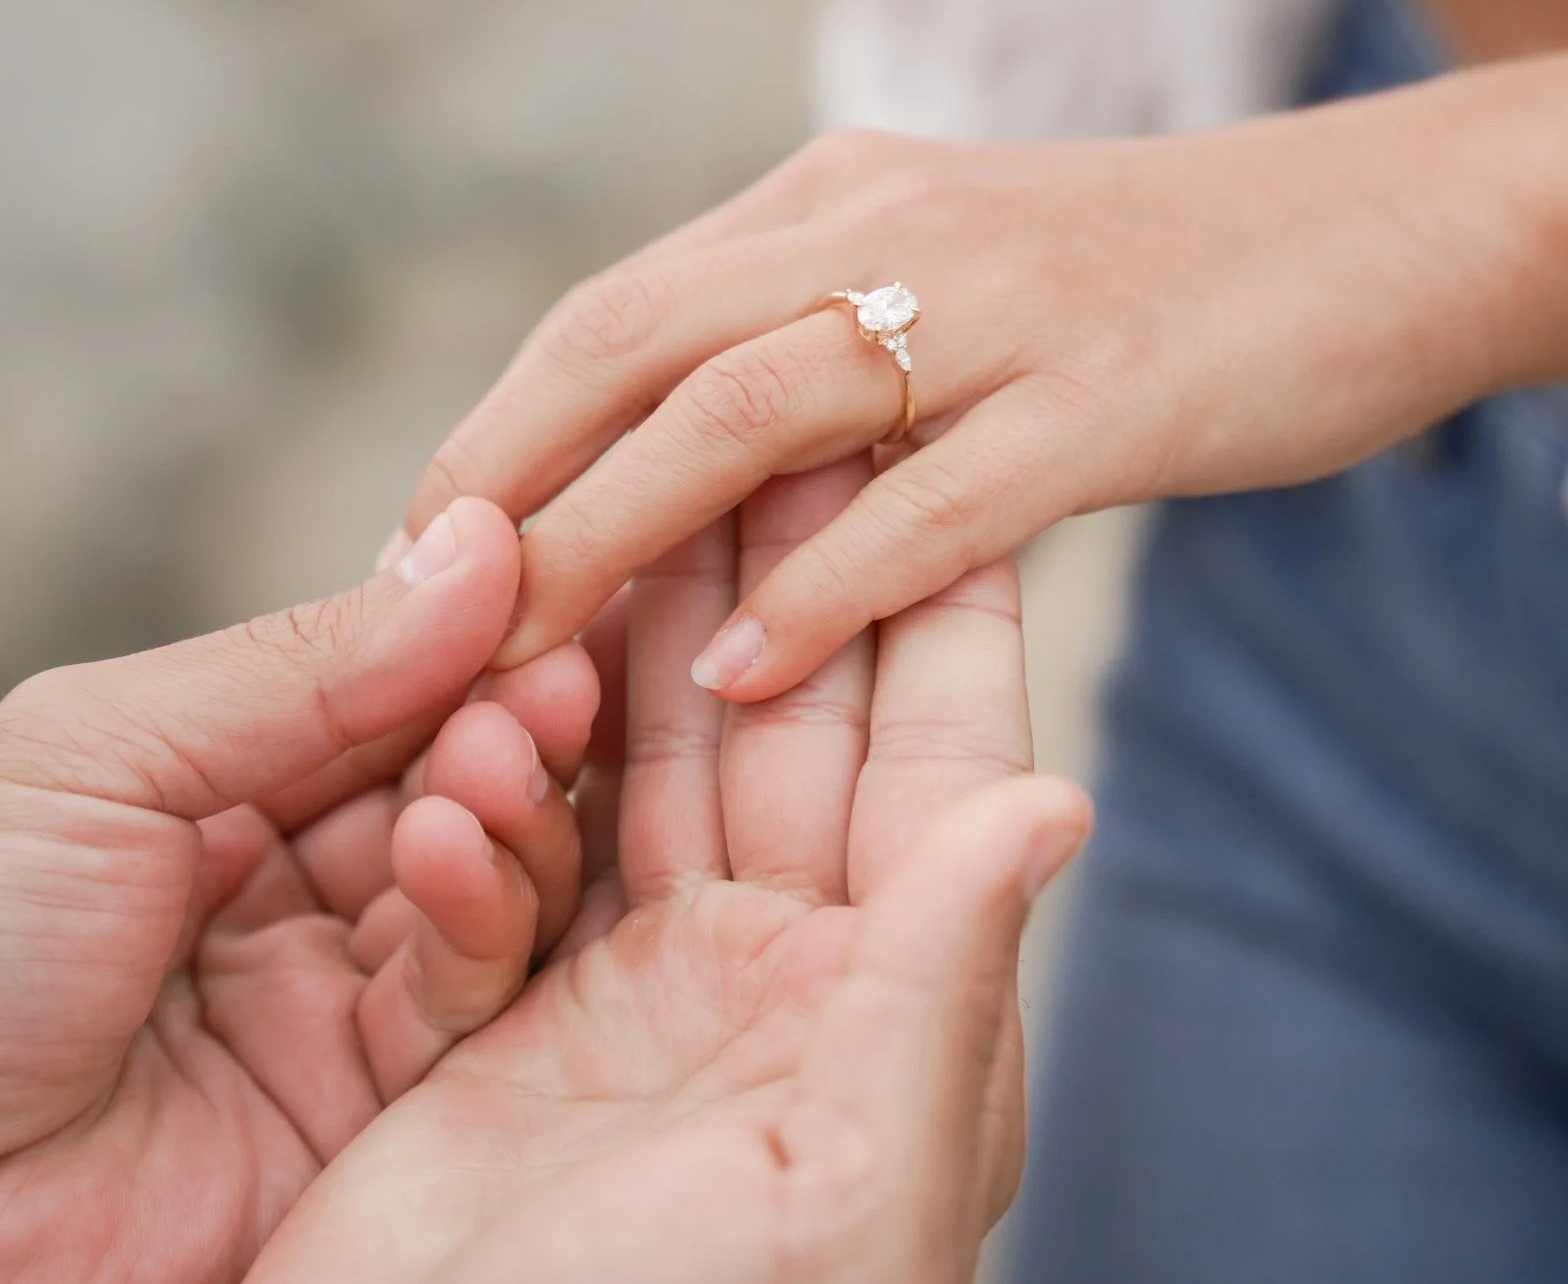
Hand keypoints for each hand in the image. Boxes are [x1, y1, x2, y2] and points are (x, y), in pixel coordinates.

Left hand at [0, 498, 594, 1283]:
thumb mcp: (89, 760)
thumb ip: (293, 670)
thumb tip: (473, 546)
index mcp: (211, 785)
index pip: (381, 685)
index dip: (464, 633)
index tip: (544, 573)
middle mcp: (288, 888)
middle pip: (453, 778)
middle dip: (510, 714)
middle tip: (555, 670)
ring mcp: (329, 1001)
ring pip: (487, 883)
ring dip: (510, 807)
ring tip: (499, 751)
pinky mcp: (368, 1116)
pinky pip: (464, 1002)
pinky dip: (480, 916)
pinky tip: (453, 849)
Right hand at [255, 459, 1091, 1283]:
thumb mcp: (847, 1184)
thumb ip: (938, 987)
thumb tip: (1055, 797)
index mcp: (894, 998)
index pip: (933, 745)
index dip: (930, 580)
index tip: (931, 418)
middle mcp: (785, 975)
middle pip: (793, 713)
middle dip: (783, 545)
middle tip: (770, 382)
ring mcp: (647, 989)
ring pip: (656, 747)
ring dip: (649, 608)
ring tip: (645, 450)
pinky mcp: (512, 1016)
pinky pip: (527, 830)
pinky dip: (516, 731)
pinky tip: (517, 624)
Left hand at [403, 106, 1567, 697]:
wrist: (1402, 224)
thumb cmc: (1173, 279)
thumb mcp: (965, 272)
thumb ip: (830, 337)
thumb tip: (689, 461)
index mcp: (839, 200)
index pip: (613, 313)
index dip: (495, 436)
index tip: (417, 565)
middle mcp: (888, 227)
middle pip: (632, 346)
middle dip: (500, 486)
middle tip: (399, 625)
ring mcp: (1000, 308)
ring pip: (745, 414)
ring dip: (608, 538)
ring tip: (511, 663)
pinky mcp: (1109, 397)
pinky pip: (930, 501)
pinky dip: (819, 589)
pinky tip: (735, 677)